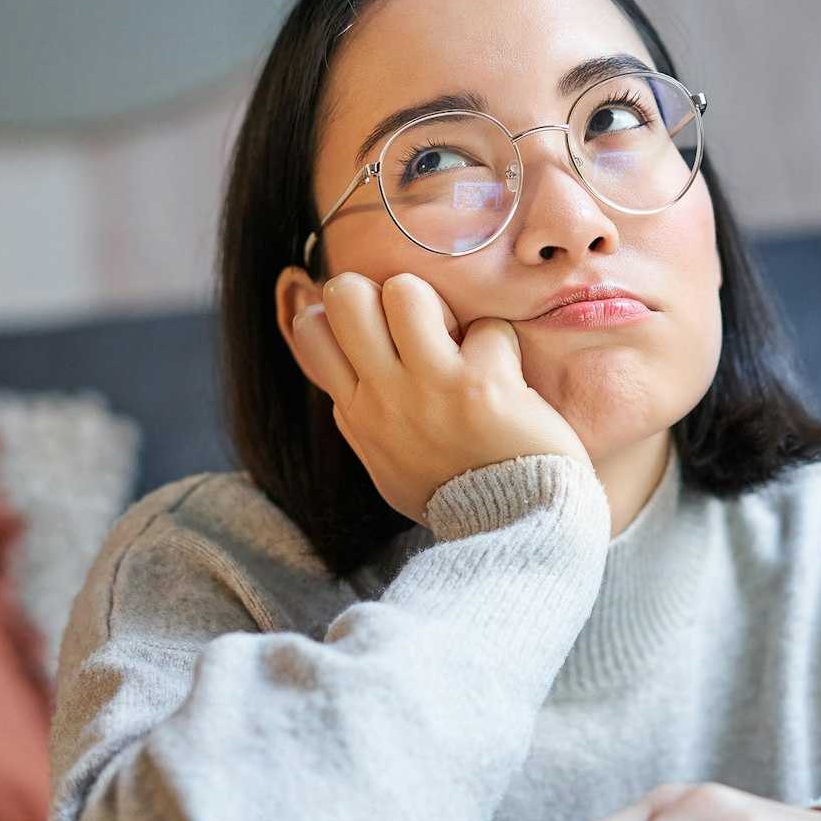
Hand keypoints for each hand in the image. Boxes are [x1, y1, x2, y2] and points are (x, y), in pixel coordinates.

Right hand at [286, 271, 590, 527]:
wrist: (508, 530)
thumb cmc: (451, 496)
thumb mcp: (386, 466)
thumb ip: (364, 423)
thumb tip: (346, 391)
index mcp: (357, 412)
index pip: (311, 330)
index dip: (338, 312)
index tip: (372, 330)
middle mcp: (384, 395)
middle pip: (347, 294)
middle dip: (380, 291)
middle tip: (414, 325)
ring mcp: (431, 387)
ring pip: (406, 291)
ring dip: (439, 306)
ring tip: (457, 341)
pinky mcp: (481, 384)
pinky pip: (488, 327)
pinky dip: (501, 346)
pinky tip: (507, 376)